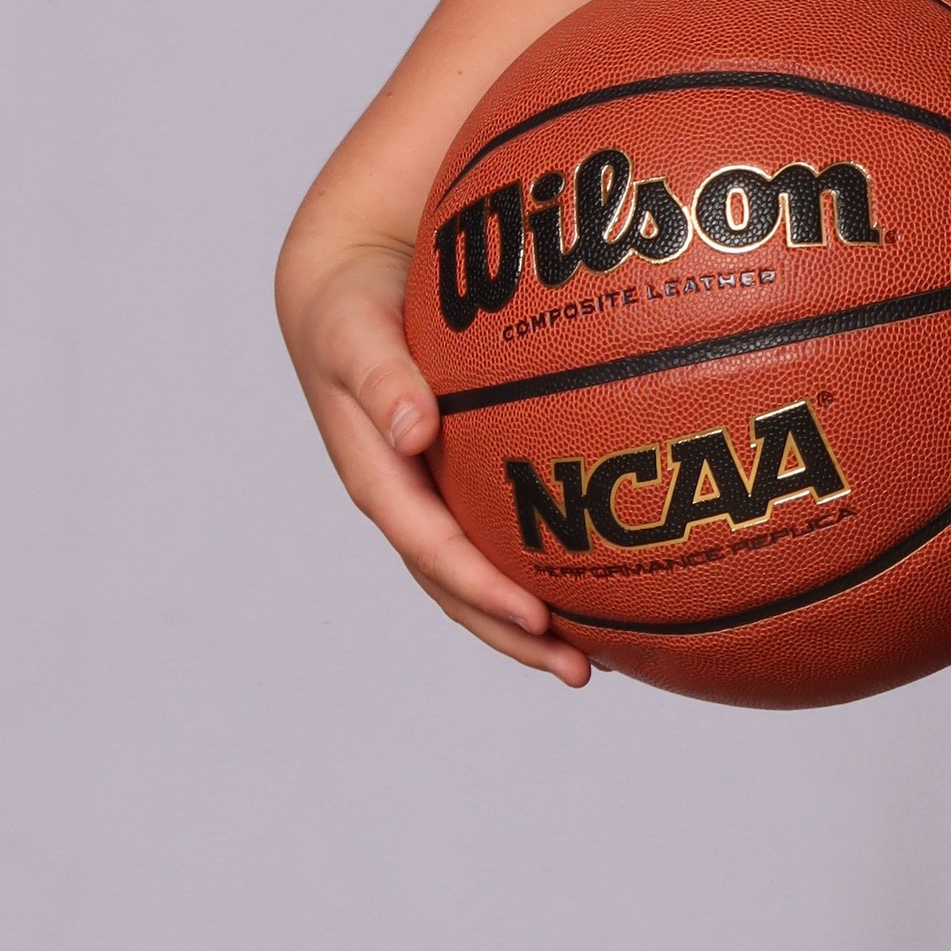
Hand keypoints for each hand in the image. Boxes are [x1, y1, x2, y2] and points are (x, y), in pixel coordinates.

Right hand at [275, 220, 592, 683]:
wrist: (347, 279)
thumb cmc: (350, 305)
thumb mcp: (354, 332)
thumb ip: (380, 377)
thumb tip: (412, 430)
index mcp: (378, 476)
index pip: (432, 550)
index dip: (479, 589)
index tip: (535, 620)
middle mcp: (406, 498)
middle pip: (460, 587)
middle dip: (515, 635)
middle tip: (580, 671)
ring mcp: (431, 493)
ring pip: (482, 572)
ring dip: (531, 619)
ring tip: (600, 656)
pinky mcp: (457, 473)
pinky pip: (502, 530)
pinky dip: (541, 563)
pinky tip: (603, 576)